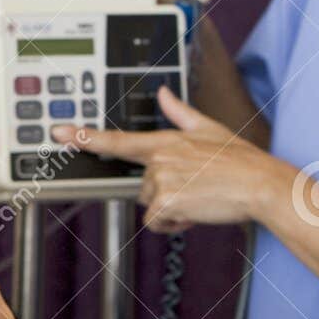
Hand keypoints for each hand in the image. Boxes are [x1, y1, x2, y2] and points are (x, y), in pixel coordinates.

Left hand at [53, 89, 294, 231]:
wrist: (259, 184)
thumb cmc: (240, 160)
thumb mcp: (208, 128)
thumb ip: (180, 112)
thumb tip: (165, 93)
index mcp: (166, 140)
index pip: (117, 139)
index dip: (85, 136)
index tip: (58, 132)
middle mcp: (159, 158)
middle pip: (142, 186)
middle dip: (164, 194)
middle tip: (194, 188)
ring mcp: (161, 179)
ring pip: (150, 206)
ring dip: (171, 210)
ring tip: (199, 199)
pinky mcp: (166, 201)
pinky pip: (156, 222)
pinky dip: (173, 224)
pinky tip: (195, 213)